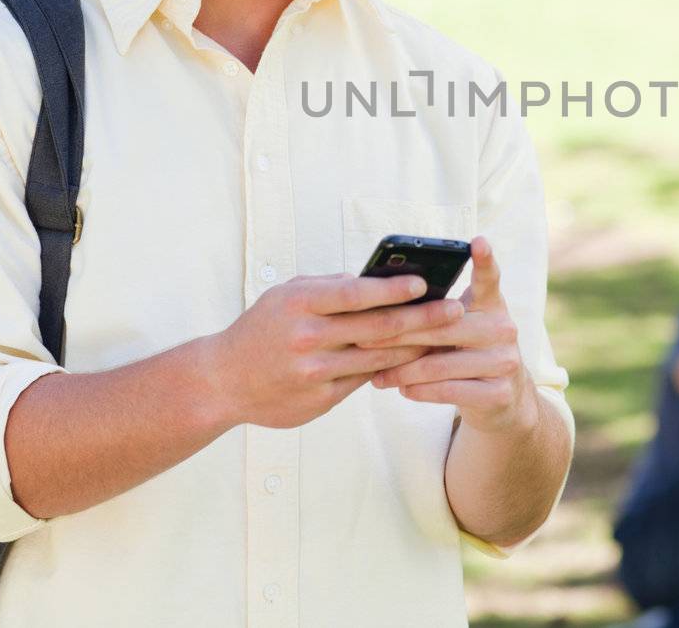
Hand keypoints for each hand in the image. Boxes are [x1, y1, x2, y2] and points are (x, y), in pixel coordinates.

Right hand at [211, 271, 465, 428]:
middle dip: (423, 318)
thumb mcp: (287, 295)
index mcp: (300, 304)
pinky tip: (417, 359)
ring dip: (417, 346)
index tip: (425, 283)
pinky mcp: (321, 399)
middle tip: (455, 310)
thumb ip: (329, 287)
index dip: (394, 289)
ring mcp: (315, 372)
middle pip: (378, 328)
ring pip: (379, 358)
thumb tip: (379, 279)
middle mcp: (308, 338)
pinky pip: (366, 380)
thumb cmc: (262, 328)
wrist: (224, 381)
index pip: (357, 294)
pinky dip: (394, 369)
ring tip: (447, 335)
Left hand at [360, 237, 540, 435]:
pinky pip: (448, 391)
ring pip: (440, 364)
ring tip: (376, 374)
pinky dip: (420, 390)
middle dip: (398, 333)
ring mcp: (504, 361)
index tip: (477, 242)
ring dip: (401, 370)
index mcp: (492, 304)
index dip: (484, 259)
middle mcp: (503, 328)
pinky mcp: (498, 393)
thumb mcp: (460, 325)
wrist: (501, 397)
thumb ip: (436, 312)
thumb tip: (385, 303)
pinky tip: (402, 388)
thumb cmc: (466, 350)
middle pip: (444, 326)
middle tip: (362, 338)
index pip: (489, 277)